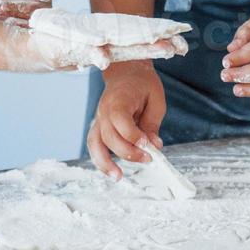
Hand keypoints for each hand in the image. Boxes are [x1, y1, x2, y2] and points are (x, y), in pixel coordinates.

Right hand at [87, 62, 165, 178]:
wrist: (126, 72)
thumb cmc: (143, 85)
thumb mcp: (155, 100)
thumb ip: (152, 123)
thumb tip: (154, 146)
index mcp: (118, 99)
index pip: (120, 121)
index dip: (134, 136)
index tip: (148, 145)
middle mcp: (104, 110)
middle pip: (109, 136)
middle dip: (128, 152)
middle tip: (148, 158)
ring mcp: (98, 119)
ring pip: (95, 143)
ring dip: (104, 162)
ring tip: (118, 177)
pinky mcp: (98, 126)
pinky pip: (94, 145)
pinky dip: (100, 159)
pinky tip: (112, 171)